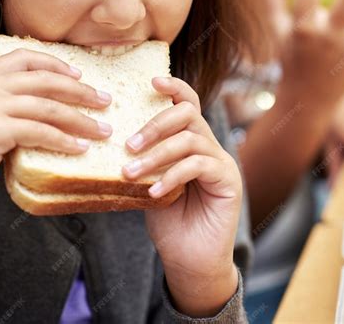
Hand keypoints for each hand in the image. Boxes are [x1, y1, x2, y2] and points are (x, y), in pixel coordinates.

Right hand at [0, 49, 112, 220]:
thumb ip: (4, 101)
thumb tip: (50, 102)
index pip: (24, 57)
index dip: (56, 64)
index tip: (79, 76)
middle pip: (43, 80)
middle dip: (80, 91)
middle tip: (104, 101)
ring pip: (47, 107)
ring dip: (80, 119)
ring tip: (102, 130)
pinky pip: (39, 132)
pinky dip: (64, 140)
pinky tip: (79, 148)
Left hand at [123, 77, 241, 314]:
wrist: (189, 262)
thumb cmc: (169, 221)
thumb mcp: (150, 182)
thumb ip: (144, 159)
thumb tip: (114, 138)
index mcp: (191, 141)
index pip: (187, 103)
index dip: (173, 87)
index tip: (151, 81)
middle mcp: (209, 146)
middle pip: (188, 113)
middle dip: (155, 124)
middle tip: (129, 144)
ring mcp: (221, 161)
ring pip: (189, 140)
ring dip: (156, 154)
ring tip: (131, 171)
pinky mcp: (228, 181)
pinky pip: (198, 165)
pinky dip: (172, 176)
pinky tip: (153, 192)